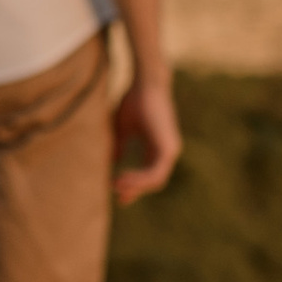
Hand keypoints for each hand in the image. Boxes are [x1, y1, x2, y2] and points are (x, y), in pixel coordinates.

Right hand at [112, 74, 182, 203]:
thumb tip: (111, 162)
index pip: (149, 173)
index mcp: (157, 146)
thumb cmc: (133, 100)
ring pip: (156, 180)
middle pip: (153, 181)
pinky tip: (123, 179)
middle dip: (135, 190)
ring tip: (117, 188)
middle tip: (119, 197)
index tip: (118, 194)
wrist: (145, 83)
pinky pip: (156, 173)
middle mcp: (167, 150)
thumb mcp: (122, 127)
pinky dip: (140, 179)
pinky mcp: (168, 148)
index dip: (134, 185)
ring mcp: (170, 150)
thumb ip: (118, 145)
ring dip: (136, 187)